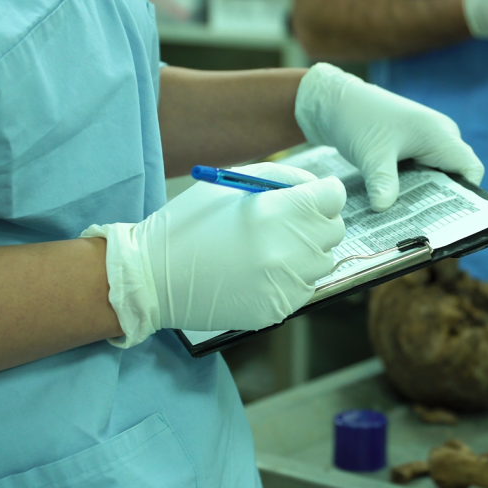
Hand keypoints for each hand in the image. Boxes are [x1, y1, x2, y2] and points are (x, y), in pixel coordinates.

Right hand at [82, 163, 345, 346]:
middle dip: (315, 223)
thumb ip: (281, 178)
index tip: (307, 198)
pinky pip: (304, 288)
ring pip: (322, 262)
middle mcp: (288, 249)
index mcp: (277, 212)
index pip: (334, 197)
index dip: (321, 194)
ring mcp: (285, 283)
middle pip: (334, 230)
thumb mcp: (231, 185)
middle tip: (286, 224)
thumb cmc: (189, 223)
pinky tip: (259, 273)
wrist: (154, 277)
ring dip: (305, 253)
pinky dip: (291, 279)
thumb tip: (314, 186)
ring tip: (268, 250)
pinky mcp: (279, 309)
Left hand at [294, 63, 484, 211]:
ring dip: (426, 198)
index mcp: (440, 135)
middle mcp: (440, 139)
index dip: (467, 196)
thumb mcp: (371, 153)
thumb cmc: (358, 117)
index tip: (450, 220)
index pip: (471, 170)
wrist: (335, 102)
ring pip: (437, 178)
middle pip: (455, 178)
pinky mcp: (412, 150)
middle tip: (427, 229)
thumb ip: (382, 181)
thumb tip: (385, 210)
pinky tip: (398, 207)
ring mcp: (427, 144)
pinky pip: (421, 175)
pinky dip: (412, 190)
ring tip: (412, 223)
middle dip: (443, 203)